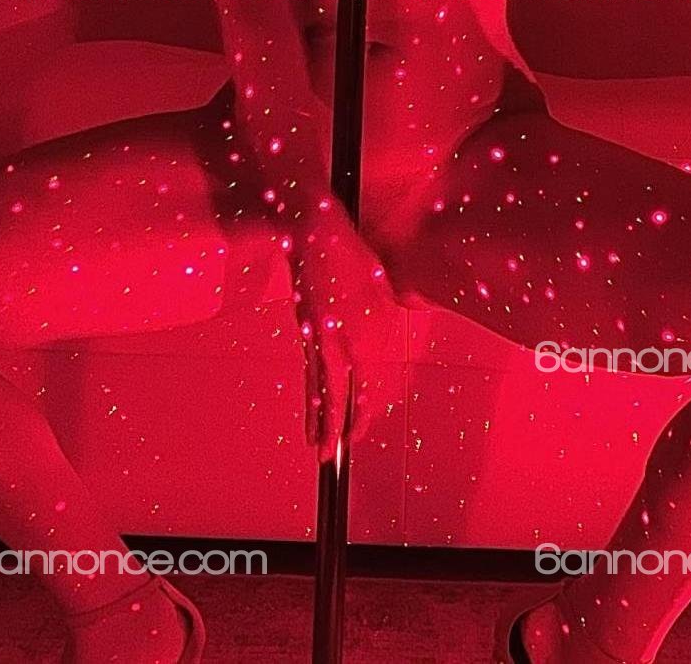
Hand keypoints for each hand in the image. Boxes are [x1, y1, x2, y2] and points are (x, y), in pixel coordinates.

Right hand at [292, 213, 401, 462]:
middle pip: (331, 396)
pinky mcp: (303, 326)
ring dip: (313, 415)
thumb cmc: (352, 254)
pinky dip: (309, 388)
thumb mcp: (382, 286)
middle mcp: (335, 341)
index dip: (360, 415)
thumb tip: (387, 336)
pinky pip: (307, 366)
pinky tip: (309, 400)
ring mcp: (314, 335)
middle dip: (328, 428)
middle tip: (326, 458)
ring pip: (314, 384)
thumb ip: (386, 318)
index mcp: (361, 334)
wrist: (310, 232)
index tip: (356, 435)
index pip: (362, 388)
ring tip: (312, 441)